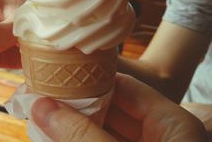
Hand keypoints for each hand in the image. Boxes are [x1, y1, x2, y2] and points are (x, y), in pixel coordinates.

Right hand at [31, 74, 206, 141]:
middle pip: (110, 108)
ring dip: (74, 126)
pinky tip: (57, 136)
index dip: (86, 81)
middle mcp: (162, 133)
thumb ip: (82, 134)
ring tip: (44, 116)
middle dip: (75, 106)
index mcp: (174, 123)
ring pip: (103, 129)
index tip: (55, 79)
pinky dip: (81, 140)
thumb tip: (41, 106)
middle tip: (43, 98)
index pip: (122, 86)